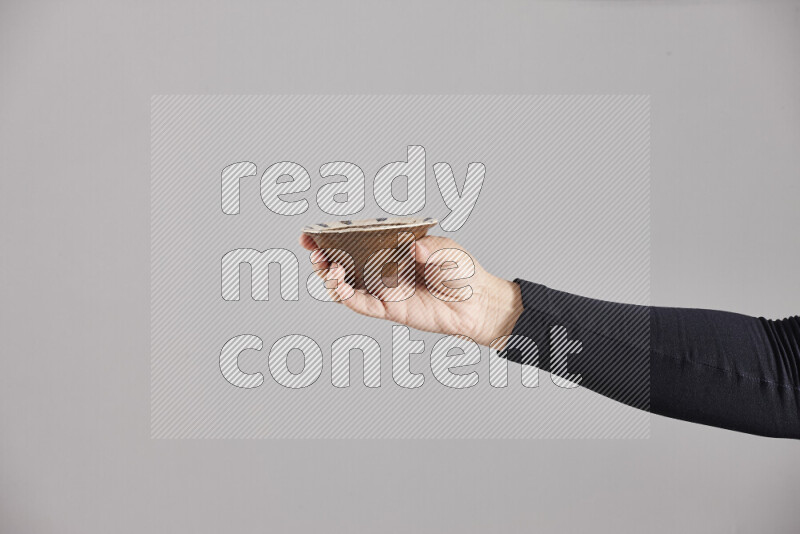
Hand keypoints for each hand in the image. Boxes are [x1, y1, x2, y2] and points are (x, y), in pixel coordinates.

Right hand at [299, 233, 522, 346]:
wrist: (477, 302)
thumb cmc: (461, 271)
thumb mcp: (446, 248)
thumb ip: (428, 247)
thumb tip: (411, 248)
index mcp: (390, 248)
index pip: (355, 241)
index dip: (331, 237)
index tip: (311, 232)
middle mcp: (381, 269)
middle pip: (343, 263)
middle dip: (322, 257)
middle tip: (313, 250)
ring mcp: (383, 290)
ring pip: (346, 286)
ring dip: (331, 277)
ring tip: (329, 269)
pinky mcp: (389, 310)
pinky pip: (363, 305)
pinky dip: (348, 298)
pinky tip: (340, 289)